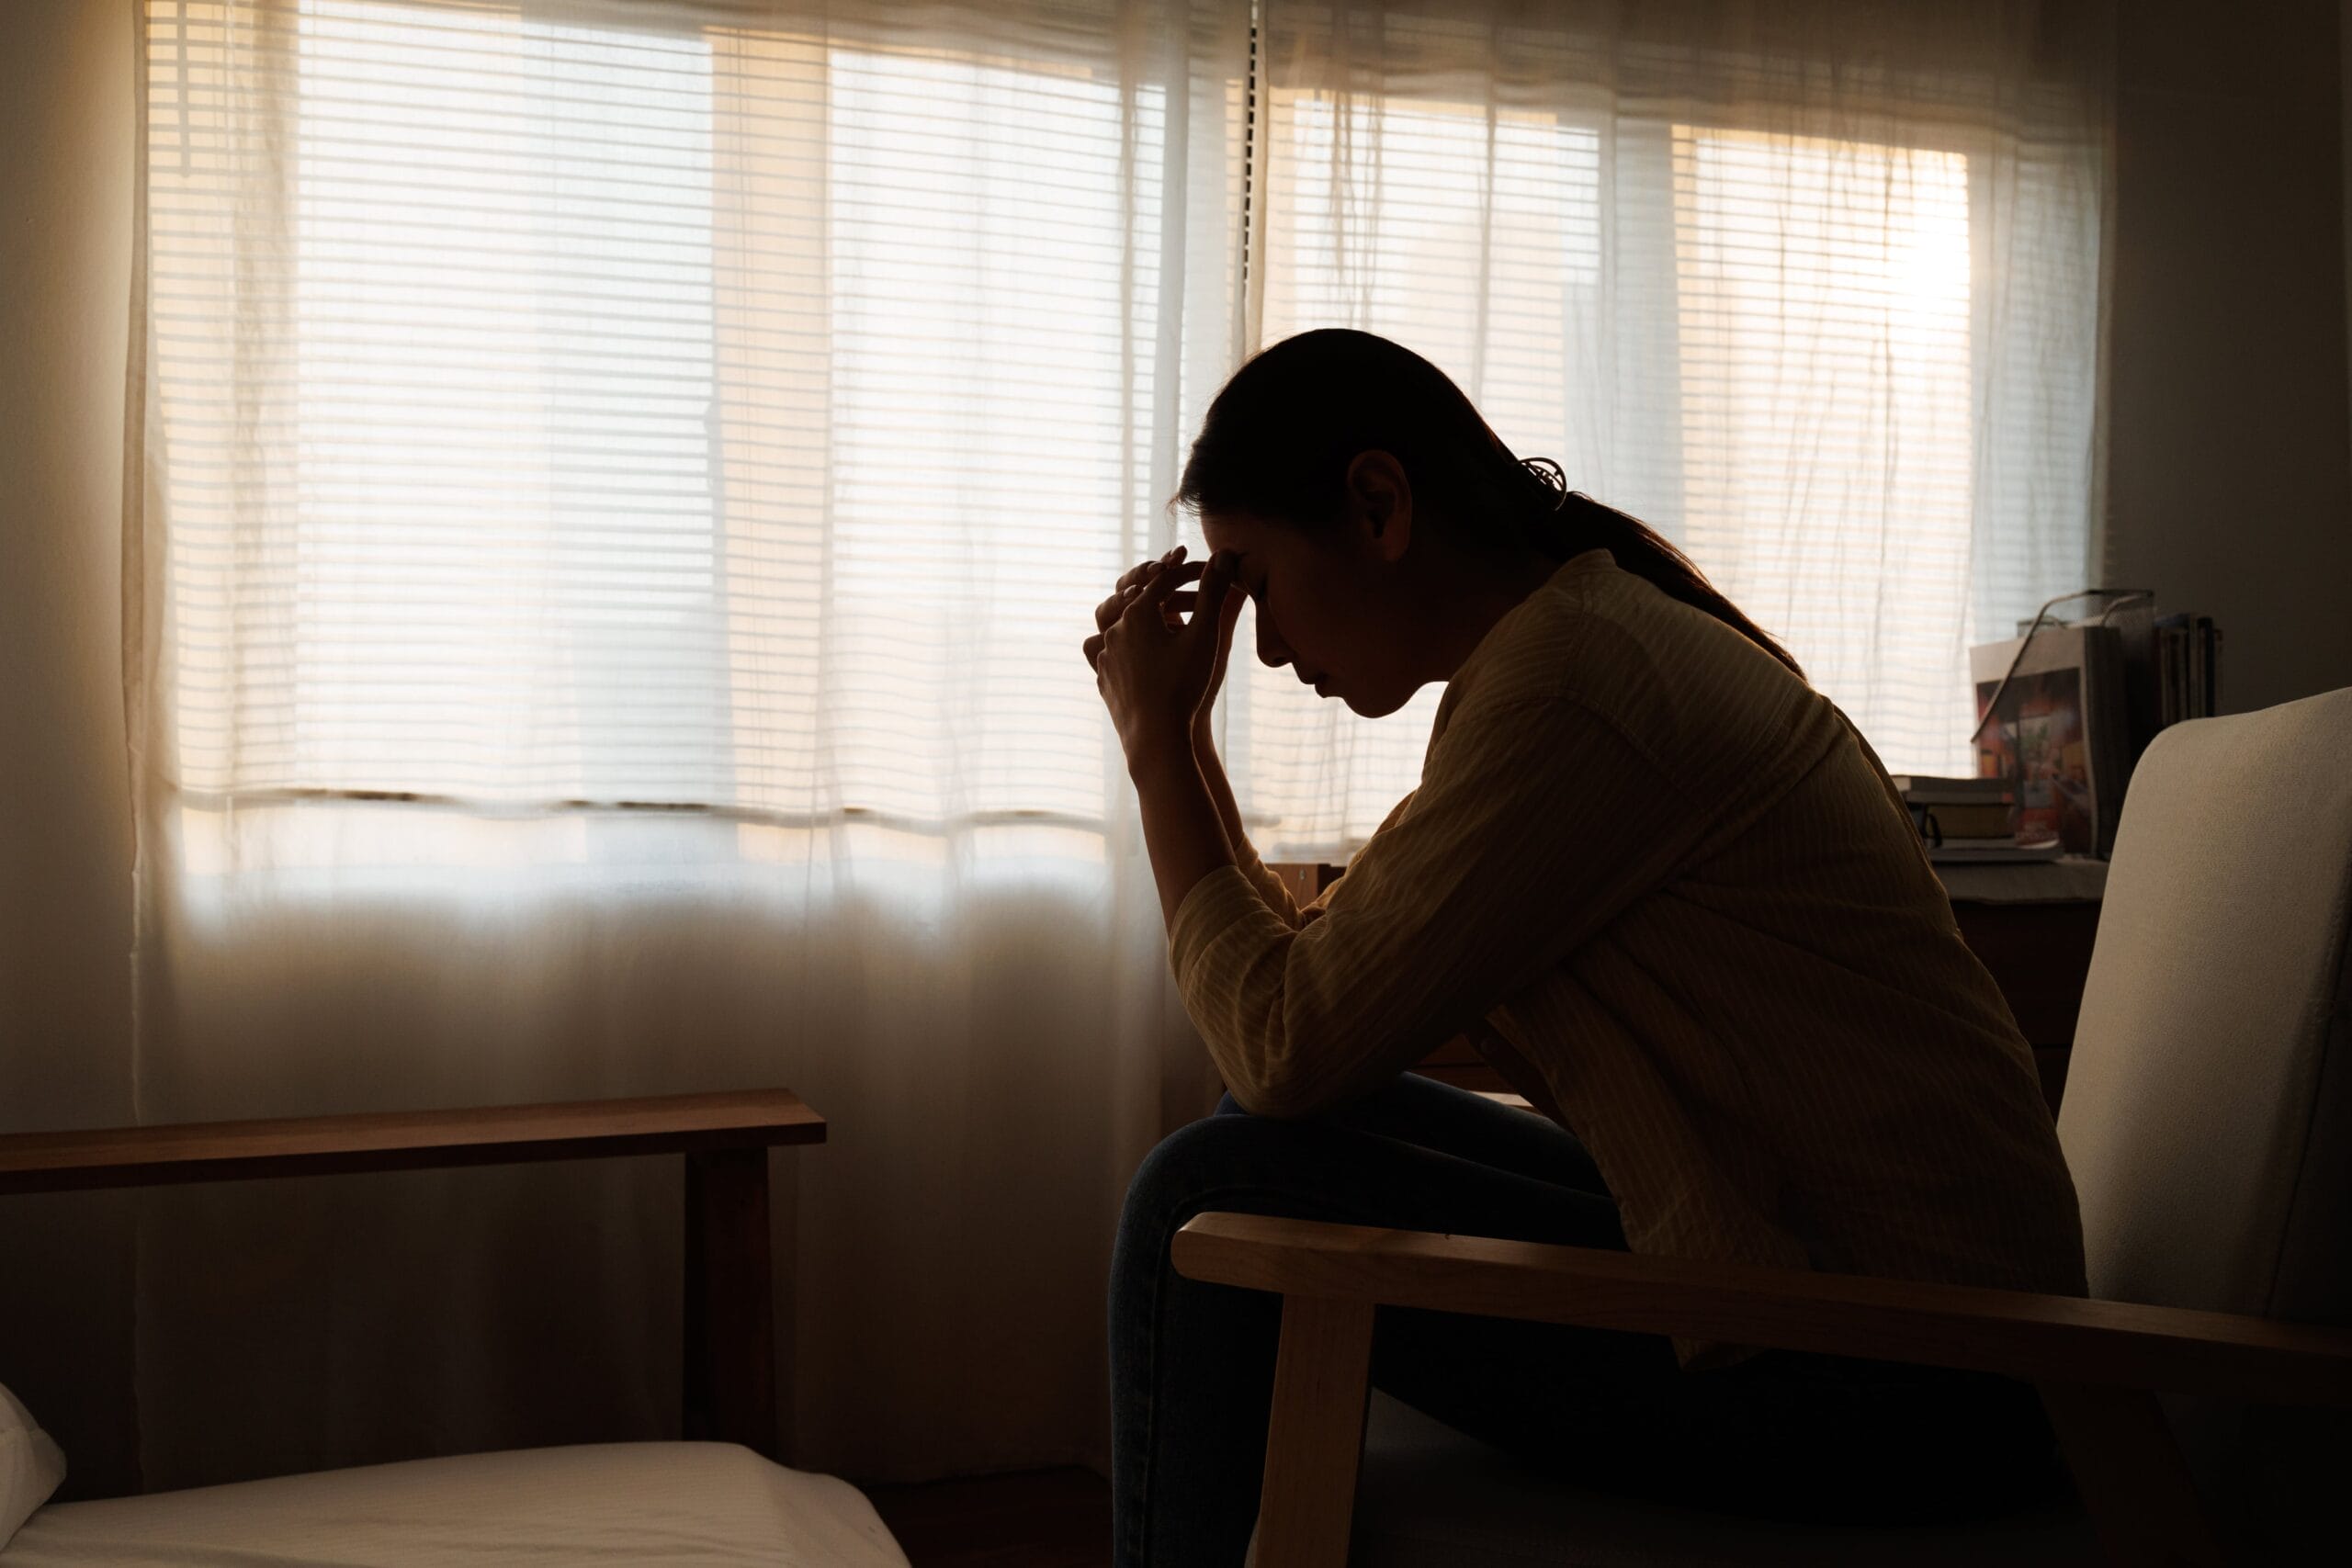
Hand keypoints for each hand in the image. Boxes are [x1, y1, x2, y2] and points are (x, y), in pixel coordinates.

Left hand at [1082, 544, 1244, 764]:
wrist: (1156, 738)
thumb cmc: (1184, 686)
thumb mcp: (1206, 636)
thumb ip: (1214, 592)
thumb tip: (1226, 554)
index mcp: (1137, 613)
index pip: (1163, 582)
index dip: (1187, 572)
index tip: (1206, 568)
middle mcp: (1114, 630)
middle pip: (1136, 598)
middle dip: (1158, 589)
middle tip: (1174, 583)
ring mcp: (1105, 656)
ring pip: (1114, 624)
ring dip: (1133, 615)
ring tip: (1150, 616)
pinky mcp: (1102, 679)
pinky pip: (1108, 654)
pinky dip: (1123, 645)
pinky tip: (1135, 652)